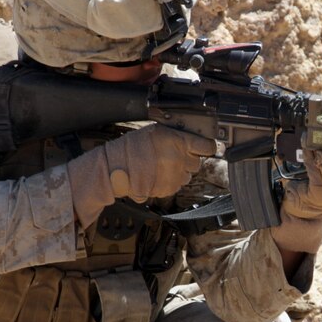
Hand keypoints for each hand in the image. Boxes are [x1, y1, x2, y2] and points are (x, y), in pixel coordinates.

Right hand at [68, 124, 214, 228]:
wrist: (115, 168)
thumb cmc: (131, 147)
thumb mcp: (156, 132)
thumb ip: (176, 137)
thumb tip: (193, 141)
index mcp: (177, 141)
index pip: (207, 146)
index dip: (207, 147)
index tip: (205, 148)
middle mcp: (179, 159)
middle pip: (197, 162)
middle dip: (188, 160)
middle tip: (173, 156)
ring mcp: (175, 176)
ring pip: (188, 175)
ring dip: (179, 171)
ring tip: (162, 166)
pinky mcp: (169, 189)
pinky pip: (177, 185)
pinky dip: (171, 181)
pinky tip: (158, 175)